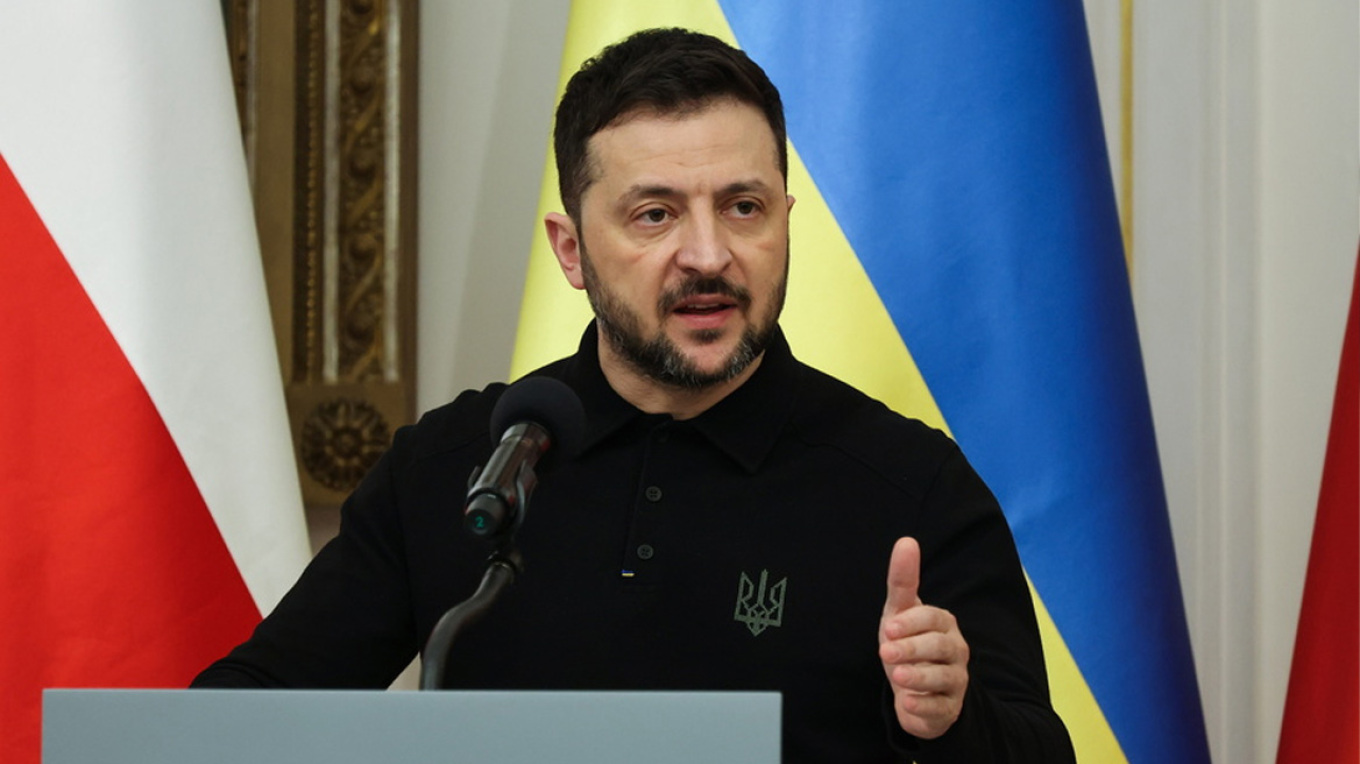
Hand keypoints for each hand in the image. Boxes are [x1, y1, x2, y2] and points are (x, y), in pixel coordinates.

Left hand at [878, 536, 969, 738]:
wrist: (917, 691)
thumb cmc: (908, 644)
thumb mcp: (899, 613)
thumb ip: (902, 580)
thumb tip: (906, 540)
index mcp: (943, 624)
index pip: (933, 619)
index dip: (912, 623)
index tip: (889, 628)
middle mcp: (955, 650)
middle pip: (940, 647)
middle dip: (913, 649)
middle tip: (886, 652)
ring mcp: (955, 680)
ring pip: (944, 678)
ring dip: (919, 678)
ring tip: (897, 678)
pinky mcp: (949, 707)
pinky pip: (941, 709)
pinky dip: (924, 707)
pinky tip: (907, 704)